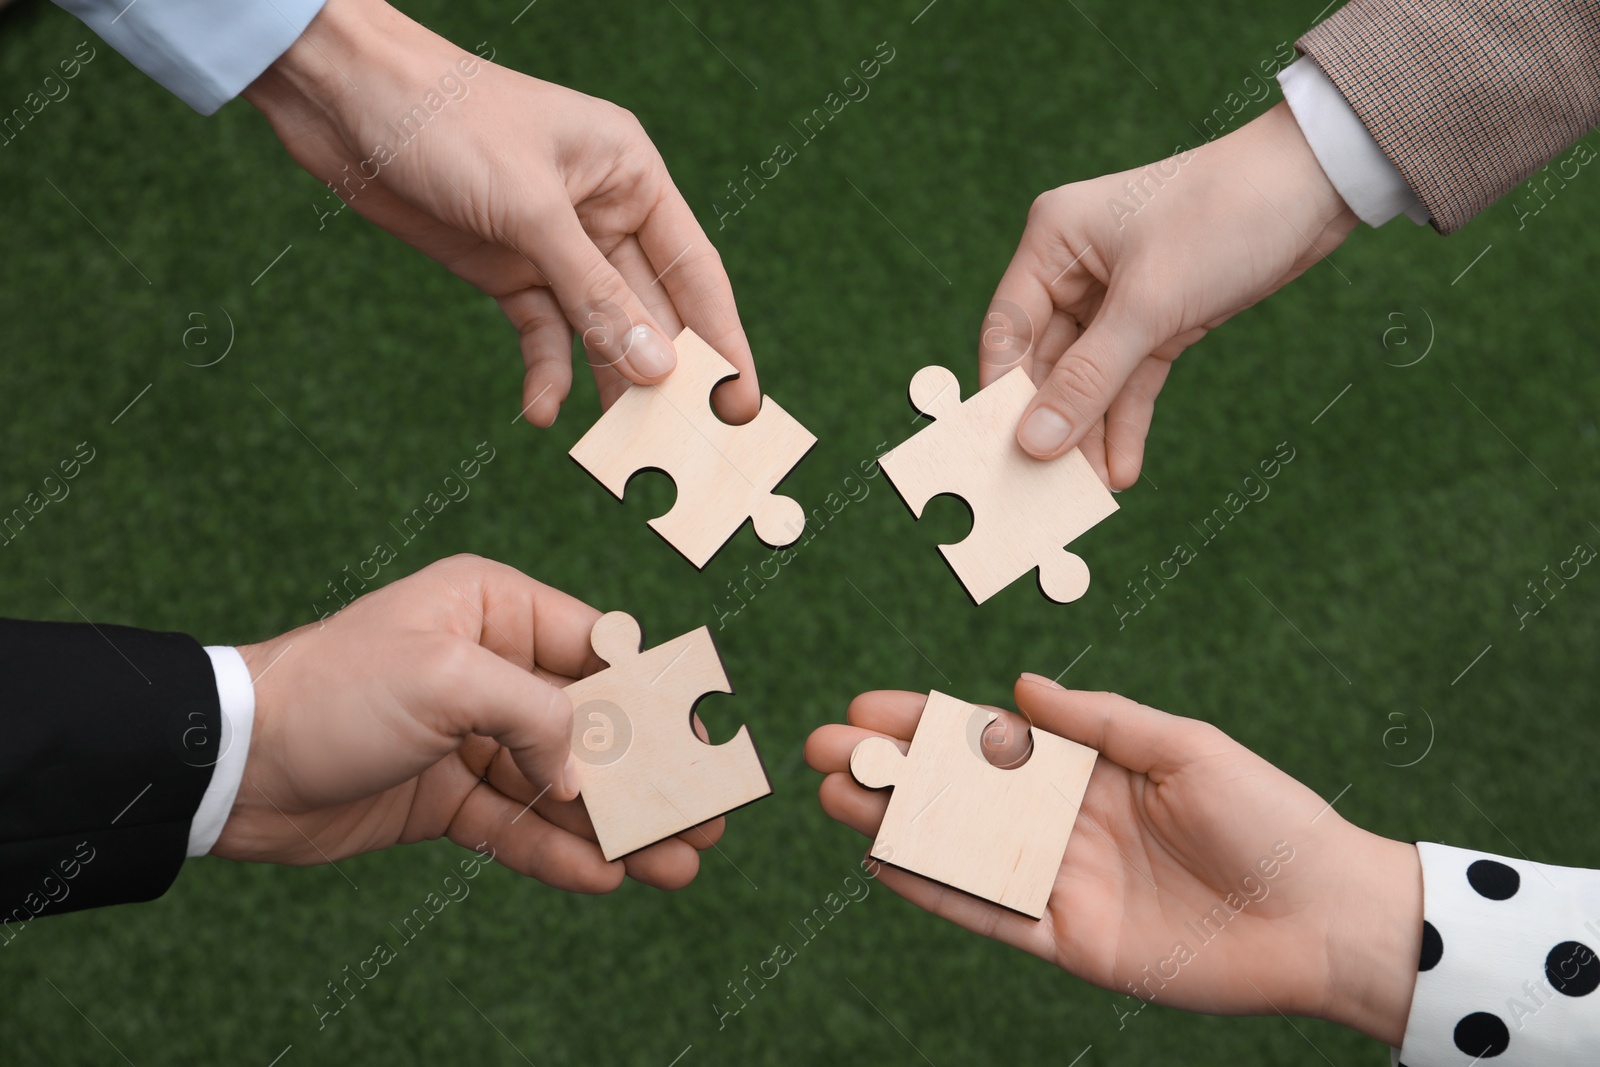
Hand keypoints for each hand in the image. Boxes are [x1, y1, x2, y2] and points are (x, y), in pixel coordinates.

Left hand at [216, 554, 724, 891]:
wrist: (232, 764)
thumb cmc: (335, 690)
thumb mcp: (447, 680)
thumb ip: (538, 715)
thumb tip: (588, 772)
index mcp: (493, 608)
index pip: (598, 649)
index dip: (656, 697)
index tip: (704, 743)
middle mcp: (488, 667)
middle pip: (591, 724)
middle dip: (650, 775)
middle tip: (706, 819)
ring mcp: (469, 734)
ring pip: (561, 783)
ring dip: (616, 825)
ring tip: (675, 865)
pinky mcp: (445, 794)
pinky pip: (516, 824)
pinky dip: (557, 851)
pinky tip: (604, 878)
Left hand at [243, 0, 759, 428]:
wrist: (343, 100)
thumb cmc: (447, 121)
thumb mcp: (530, 210)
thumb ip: (593, 293)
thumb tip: (656, 367)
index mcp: (631, 176)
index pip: (695, 272)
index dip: (723, 340)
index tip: (741, 403)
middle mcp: (603, 213)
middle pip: (652, 310)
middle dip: (666, 375)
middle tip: (683, 444)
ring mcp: (553, 248)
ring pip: (599, 331)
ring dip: (609, 385)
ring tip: (620, 448)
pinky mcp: (506, 271)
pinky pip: (542, 334)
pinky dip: (545, 373)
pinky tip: (541, 411)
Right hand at [805, 676, 1420, 1043]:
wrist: (1322, 915)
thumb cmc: (1269, 817)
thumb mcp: (1186, 748)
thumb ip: (1101, 721)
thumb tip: (1021, 687)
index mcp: (1090, 769)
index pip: (989, 740)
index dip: (925, 723)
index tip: (865, 706)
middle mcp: (1064, 823)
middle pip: (956, 793)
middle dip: (890, 771)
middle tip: (822, 750)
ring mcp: (1062, 882)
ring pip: (959, 849)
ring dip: (895, 825)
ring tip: (834, 800)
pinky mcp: (1070, 941)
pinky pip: (988, 913)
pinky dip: (935, 890)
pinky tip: (885, 863)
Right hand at [980, 102, 1358, 487]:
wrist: (1316, 187)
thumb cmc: (1223, 216)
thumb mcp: (1151, 305)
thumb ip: (1088, 378)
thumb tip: (1034, 443)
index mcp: (1053, 242)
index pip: (1007, 333)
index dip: (1004, 397)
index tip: (1002, 457)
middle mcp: (1074, 269)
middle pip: (1045, 364)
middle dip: (1052, 424)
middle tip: (1049, 489)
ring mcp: (1115, 296)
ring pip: (1088, 379)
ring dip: (1089, 433)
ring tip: (1089, 491)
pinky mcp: (1157, 318)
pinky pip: (1128, 381)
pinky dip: (1125, 421)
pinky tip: (1122, 468)